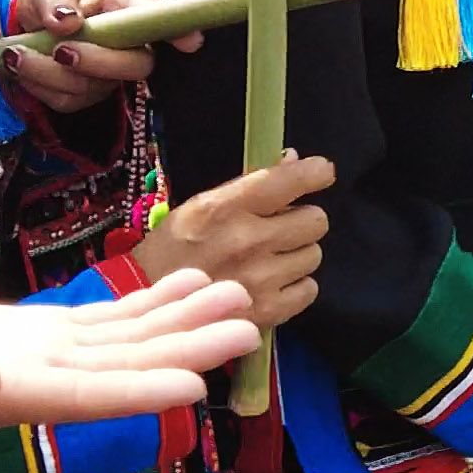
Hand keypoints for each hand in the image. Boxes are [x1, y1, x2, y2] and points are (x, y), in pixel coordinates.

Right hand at [0, 269, 262, 452]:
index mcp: (15, 396)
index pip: (89, 397)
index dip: (143, 391)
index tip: (196, 384)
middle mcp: (47, 381)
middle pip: (130, 366)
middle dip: (190, 346)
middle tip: (252, 323)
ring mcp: (49, 358)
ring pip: (131, 339)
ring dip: (185, 319)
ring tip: (240, 293)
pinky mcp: (42, 336)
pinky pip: (109, 321)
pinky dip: (150, 304)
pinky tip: (188, 283)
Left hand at [1, 0, 186, 112]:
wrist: (27, 28)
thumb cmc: (51, 2)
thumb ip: (54, 1)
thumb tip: (68, 21)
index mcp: (123, 5)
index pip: (158, 18)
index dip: (177, 31)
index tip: (191, 43)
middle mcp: (126, 43)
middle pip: (136, 65)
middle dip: (97, 61)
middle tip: (61, 49)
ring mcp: (109, 74)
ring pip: (94, 86)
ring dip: (49, 73)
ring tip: (16, 53)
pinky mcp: (87, 96)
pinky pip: (68, 101)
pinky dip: (39, 86)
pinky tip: (22, 67)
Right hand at [132, 153, 333, 325]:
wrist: (150, 307)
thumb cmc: (174, 250)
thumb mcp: (201, 206)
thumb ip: (249, 185)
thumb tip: (294, 159)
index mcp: (224, 207)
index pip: (288, 180)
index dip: (315, 173)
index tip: (321, 172)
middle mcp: (246, 240)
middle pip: (315, 220)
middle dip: (301, 221)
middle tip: (280, 228)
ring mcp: (259, 279)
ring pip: (314, 255)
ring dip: (297, 254)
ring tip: (270, 260)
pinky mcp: (267, 312)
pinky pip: (309, 290)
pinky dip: (296, 286)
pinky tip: (272, 284)